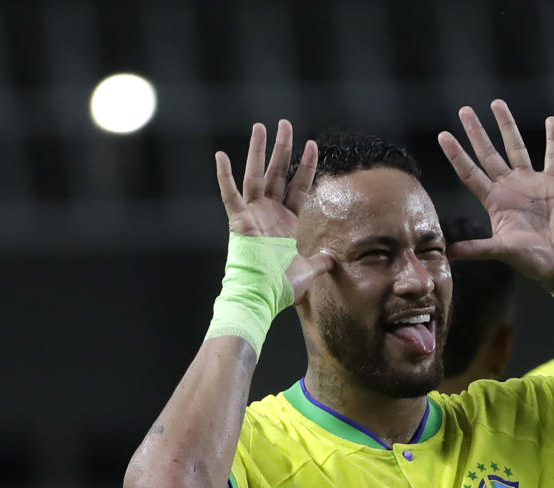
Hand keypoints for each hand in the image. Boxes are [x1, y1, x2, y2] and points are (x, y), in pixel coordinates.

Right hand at [215, 120, 332, 303]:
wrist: (262, 297)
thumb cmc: (281, 287)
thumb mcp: (308, 270)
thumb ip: (320, 261)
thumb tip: (333, 258)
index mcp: (288, 222)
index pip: (299, 186)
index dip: (306, 166)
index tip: (313, 144)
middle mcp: (270, 213)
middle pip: (278, 173)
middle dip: (283, 148)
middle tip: (285, 124)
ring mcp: (253, 215)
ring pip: (256, 175)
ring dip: (258, 151)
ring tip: (261, 126)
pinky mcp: (239, 221)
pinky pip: (229, 195)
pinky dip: (224, 176)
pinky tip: (220, 156)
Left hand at [437, 99, 553, 289]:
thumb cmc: (530, 260)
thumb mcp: (502, 251)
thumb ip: (477, 248)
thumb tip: (448, 253)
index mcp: (495, 201)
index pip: (470, 173)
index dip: (457, 155)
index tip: (443, 135)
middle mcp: (509, 187)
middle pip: (489, 154)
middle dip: (476, 132)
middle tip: (464, 111)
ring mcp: (531, 183)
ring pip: (516, 147)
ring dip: (507, 126)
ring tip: (497, 104)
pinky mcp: (553, 184)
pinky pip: (553, 157)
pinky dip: (553, 140)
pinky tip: (551, 121)